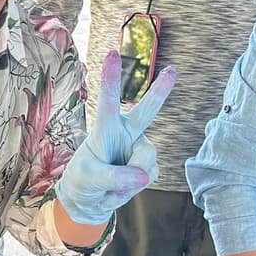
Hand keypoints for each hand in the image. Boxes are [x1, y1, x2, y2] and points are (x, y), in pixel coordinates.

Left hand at [55, 50, 176, 225]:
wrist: (89, 200)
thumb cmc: (82, 181)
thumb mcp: (88, 179)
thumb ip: (113, 178)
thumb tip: (143, 176)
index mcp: (105, 127)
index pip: (107, 101)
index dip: (110, 78)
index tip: (113, 54)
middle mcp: (125, 132)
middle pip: (146, 110)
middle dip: (160, 91)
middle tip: (172, 70)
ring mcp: (139, 148)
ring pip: (146, 159)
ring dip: (129, 179)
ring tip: (110, 186)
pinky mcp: (148, 166)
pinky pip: (148, 176)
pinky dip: (133, 190)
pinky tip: (120, 189)